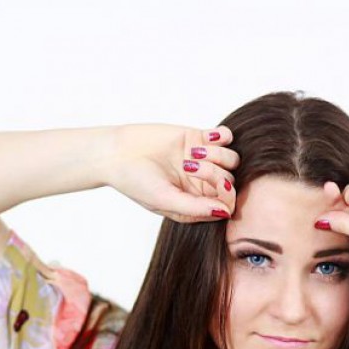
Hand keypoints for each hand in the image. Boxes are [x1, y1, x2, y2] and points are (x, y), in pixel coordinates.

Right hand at [104, 123, 239, 223]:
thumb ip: (195, 208)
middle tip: (188, 166)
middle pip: (229, 180)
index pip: (226, 204)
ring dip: (217, 155)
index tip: (217, 186)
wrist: (117, 153)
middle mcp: (202, 184)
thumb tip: (225, 212)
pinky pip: (225, 137)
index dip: (228, 195)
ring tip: (191, 153)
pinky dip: (221, 136)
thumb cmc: (136, 182)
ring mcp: (202, 161)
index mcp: (196, 204)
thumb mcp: (164, 199)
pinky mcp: (198, 138)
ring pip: (231, 160)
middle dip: (214, 173)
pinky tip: (204, 137)